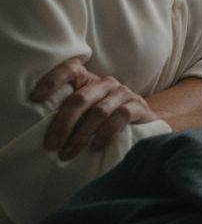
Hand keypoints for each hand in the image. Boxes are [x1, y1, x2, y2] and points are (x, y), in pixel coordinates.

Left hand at [30, 58, 157, 159]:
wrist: (144, 124)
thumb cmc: (105, 119)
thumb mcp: (86, 112)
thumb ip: (70, 112)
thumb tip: (37, 129)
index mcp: (88, 80)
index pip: (70, 69)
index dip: (52, 80)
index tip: (35, 98)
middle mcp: (105, 83)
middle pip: (80, 98)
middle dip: (62, 123)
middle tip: (50, 145)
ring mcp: (122, 93)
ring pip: (98, 112)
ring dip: (80, 135)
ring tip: (67, 153)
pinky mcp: (137, 106)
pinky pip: (119, 118)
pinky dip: (104, 134)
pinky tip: (95, 147)